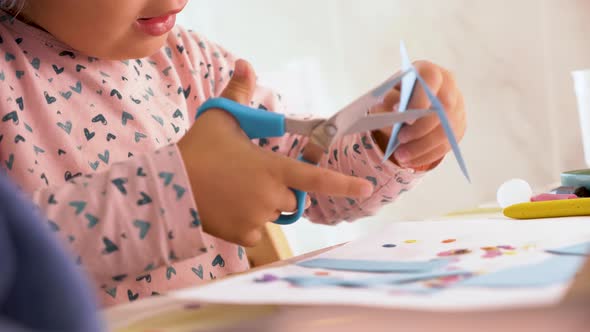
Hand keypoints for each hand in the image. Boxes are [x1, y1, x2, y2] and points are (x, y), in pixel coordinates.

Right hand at [178, 60, 373, 246]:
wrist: (169, 185)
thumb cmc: (198, 150)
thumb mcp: (221, 117)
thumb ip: (239, 91)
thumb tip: (245, 62)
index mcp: (273, 168)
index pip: (316, 178)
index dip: (344, 184)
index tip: (366, 188)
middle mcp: (271, 196)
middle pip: (291, 198)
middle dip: (279, 189)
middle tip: (251, 178)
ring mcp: (257, 218)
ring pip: (273, 215)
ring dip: (263, 206)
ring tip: (234, 192)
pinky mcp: (244, 236)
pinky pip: (257, 232)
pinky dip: (247, 223)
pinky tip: (228, 209)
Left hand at [371, 61, 465, 170]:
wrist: (404, 108)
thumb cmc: (394, 98)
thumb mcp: (385, 96)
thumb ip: (388, 98)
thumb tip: (393, 105)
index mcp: (428, 72)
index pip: (432, 79)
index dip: (422, 98)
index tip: (407, 117)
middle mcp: (448, 87)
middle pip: (444, 107)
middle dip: (422, 127)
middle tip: (401, 139)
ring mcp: (457, 107)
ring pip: (447, 129)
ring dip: (423, 146)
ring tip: (401, 157)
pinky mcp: (458, 127)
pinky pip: (447, 144)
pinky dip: (427, 154)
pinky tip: (410, 161)